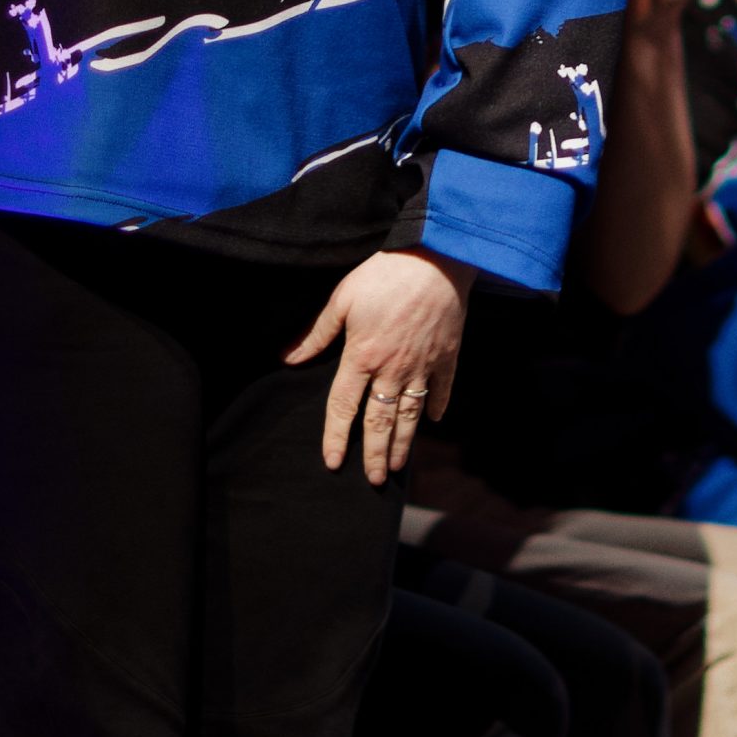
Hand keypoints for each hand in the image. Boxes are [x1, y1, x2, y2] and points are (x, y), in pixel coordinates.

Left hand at [287, 247, 472, 484]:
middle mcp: (392, 369)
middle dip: (375, 454)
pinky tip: (432, 422)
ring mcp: (423, 366)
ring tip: (397, 466)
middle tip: (372, 479)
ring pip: (410, 415)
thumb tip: (288, 358)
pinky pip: (441, 391)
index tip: (333, 461)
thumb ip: (317, 332)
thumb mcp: (343, 297)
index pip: (343, 406)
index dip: (336, 436)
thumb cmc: (384, 273)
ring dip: (403, 443)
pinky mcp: (447, 357)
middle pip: (380, 421)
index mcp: (362, 355)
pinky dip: (436, 408)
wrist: (436, 257)